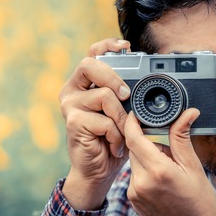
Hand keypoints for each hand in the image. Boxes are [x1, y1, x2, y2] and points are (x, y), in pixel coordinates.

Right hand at [60, 38, 130, 209]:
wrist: (97, 170)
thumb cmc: (111, 139)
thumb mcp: (121, 112)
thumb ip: (125, 95)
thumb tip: (145, 82)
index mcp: (84, 83)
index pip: (92, 53)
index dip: (107, 45)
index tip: (125, 46)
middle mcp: (72, 90)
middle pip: (90, 65)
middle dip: (114, 77)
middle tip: (127, 95)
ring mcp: (70, 105)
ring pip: (104, 95)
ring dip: (121, 118)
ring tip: (123, 133)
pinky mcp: (73, 122)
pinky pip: (104, 120)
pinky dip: (116, 134)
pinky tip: (114, 145)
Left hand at [125, 110, 215, 215]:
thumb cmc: (199, 203)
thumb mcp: (193, 167)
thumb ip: (182, 137)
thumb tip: (188, 113)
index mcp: (157, 170)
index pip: (134, 137)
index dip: (131, 121)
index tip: (135, 113)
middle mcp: (141, 182)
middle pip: (134, 148)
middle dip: (146, 141)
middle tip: (165, 146)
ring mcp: (134, 193)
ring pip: (134, 162)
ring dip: (146, 157)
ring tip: (167, 167)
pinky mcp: (133, 200)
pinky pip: (134, 176)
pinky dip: (145, 171)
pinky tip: (161, 180)